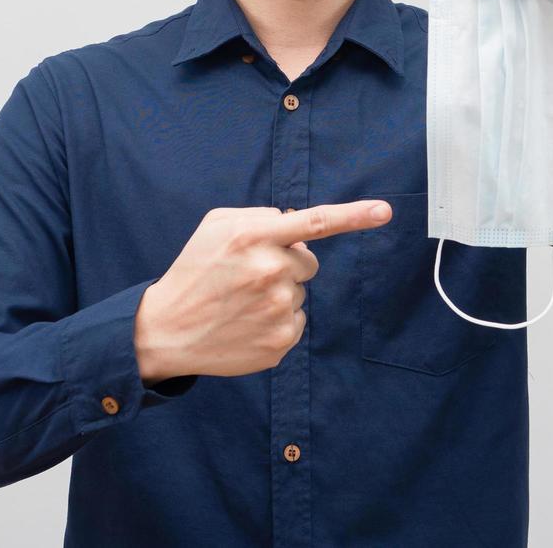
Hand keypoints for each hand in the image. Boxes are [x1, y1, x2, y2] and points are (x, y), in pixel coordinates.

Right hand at [134, 200, 391, 381]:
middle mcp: (269, 270)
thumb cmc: (194, 270)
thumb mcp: (216, 226)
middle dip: (287, 264)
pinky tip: (247, 322)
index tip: (385, 211)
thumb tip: (297, 223)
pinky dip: (277, 321)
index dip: (354, 215)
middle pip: (309, 262)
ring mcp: (277, 309)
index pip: (315, 222)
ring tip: (241, 301)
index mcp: (253, 236)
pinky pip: (297, 321)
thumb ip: (260, 216)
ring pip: (301, 293)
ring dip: (279, 293)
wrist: (167, 329)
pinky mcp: (280, 341)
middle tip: (249, 276)